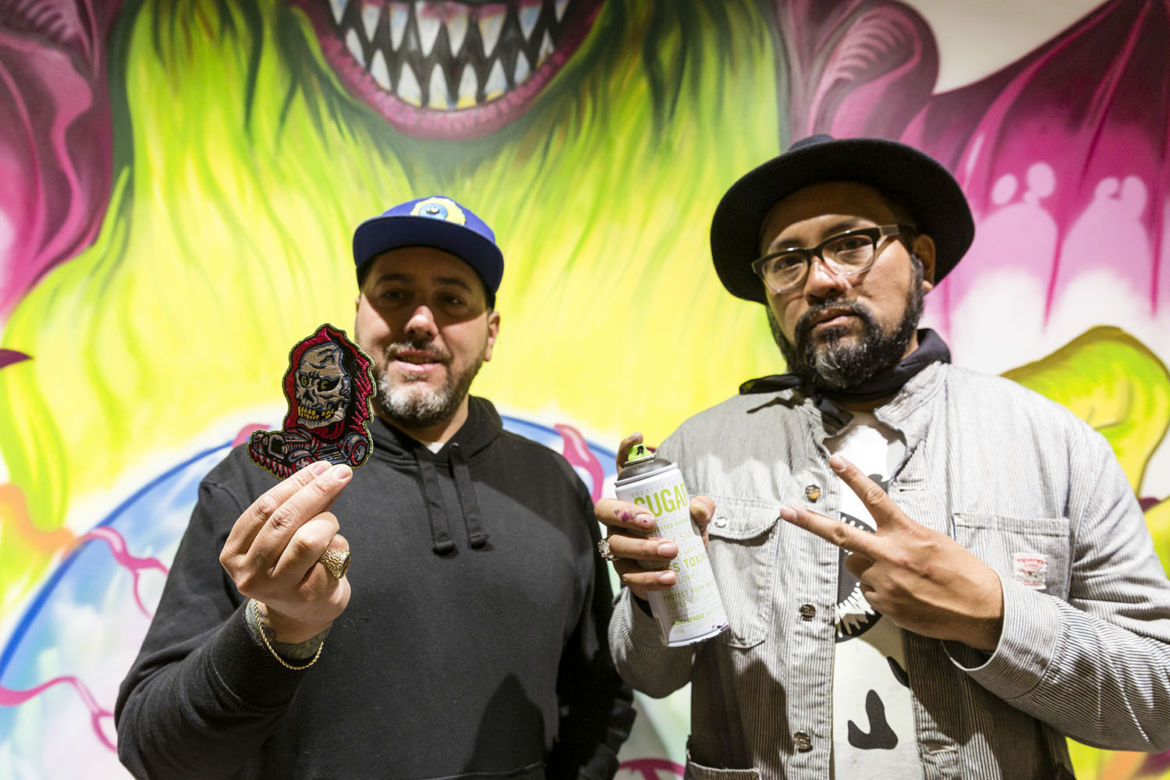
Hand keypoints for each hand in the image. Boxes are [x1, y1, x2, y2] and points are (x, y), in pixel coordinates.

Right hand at [220, 461, 352, 641]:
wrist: (305, 613)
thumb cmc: (294, 565)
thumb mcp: (284, 536)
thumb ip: (299, 508)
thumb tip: (325, 472)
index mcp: (233, 553)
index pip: (264, 507)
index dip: (295, 483)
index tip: (321, 466)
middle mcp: (249, 573)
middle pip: (285, 520)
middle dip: (317, 491)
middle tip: (342, 473)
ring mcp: (277, 588)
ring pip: (309, 539)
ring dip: (328, 522)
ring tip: (331, 524)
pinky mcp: (308, 597)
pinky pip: (331, 557)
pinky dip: (340, 545)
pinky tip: (336, 553)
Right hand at [595, 433, 714, 599]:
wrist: (681, 574)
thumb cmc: (682, 535)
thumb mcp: (694, 521)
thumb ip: (701, 510)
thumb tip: (698, 508)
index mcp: (633, 498)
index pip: (624, 470)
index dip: (627, 451)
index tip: (639, 436)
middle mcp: (617, 520)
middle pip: (604, 509)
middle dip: (625, 513)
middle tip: (652, 522)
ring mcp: (617, 546)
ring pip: (617, 545)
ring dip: (644, 548)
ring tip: (672, 551)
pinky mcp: (625, 573)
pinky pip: (629, 576)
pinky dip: (649, 578)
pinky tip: (669, 577)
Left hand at [782, 454, 1003, 651]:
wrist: (980, 610)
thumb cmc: (961, 572)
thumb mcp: (933, 541)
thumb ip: (901, 534)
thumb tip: (878, 537)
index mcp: (907, 533)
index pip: (874, 498)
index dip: (852, 477)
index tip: (835, 461)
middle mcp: (891, 555)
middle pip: (840, 535)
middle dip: (809, 522)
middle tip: (786, 511)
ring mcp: (884, 581)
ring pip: (856, 566)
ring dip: (869, 567)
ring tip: (901, 575)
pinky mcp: (883, 604)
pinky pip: (869, 591)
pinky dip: (881, 590)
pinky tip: (906, 593)